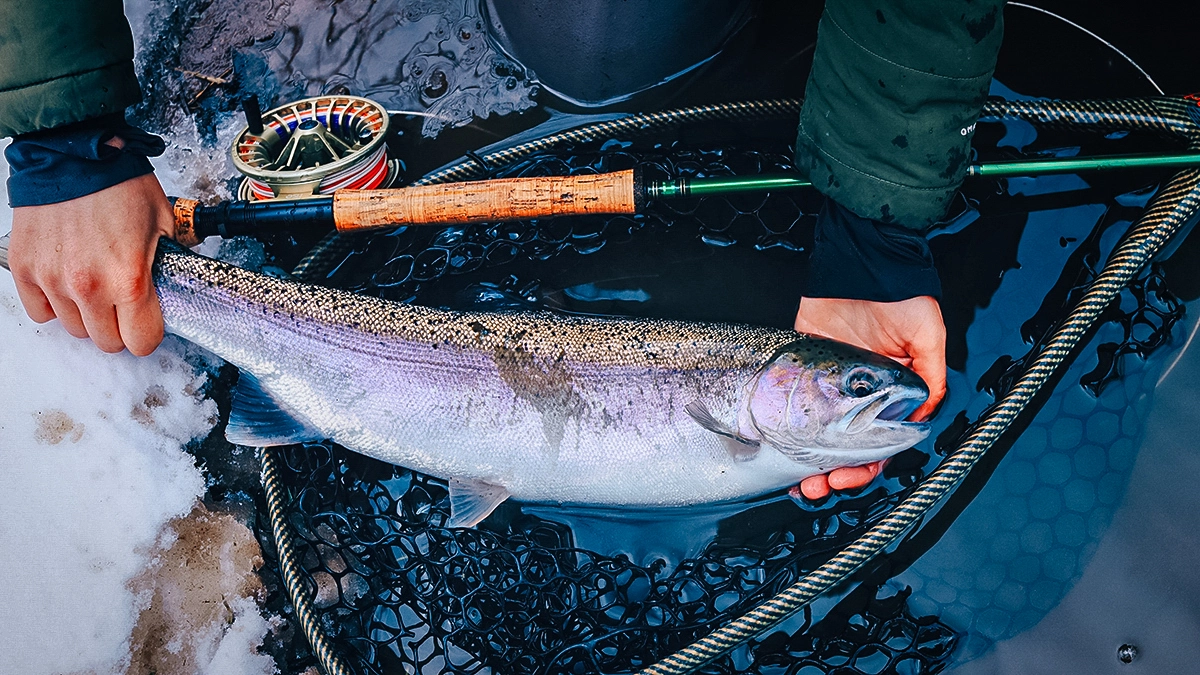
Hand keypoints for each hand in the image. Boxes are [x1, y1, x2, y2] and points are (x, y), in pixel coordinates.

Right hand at [8, 172, 173, 355]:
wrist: (74, 153)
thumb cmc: (119, 182)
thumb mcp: (163, 225)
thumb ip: (164, 266)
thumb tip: (166, 290)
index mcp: (128, 279)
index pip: (141, 341)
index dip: (148, 332)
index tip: (147, 321)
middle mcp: (88, 286)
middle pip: (107, 341)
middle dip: (119, 326)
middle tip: (122, 303)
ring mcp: (52, 280)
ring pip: (74, 329)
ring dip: (87, 315)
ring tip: (95, 285)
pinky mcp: (25, 269)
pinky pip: (40, 311)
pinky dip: (54, 304)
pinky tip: (67, 282)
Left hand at [792, 295, 946, 499]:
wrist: (865, 264)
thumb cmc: (904, 297)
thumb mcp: (929, 337)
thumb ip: (929, 377)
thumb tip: (922, 415)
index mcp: (894, 393)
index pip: (881, 443)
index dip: (867, 465)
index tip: (849, 477)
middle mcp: (862, 395)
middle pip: (847, 447)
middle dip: (835, 473)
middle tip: (818, 487)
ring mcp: (831, 385)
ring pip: (818, 436)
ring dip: (809, 462)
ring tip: (799, 482)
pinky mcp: (804, 368)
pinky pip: (795, 406)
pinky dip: (786, 431)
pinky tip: (778, 451)